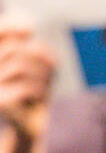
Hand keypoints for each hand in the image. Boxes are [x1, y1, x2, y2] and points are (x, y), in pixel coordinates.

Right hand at [0, 15, 54, 142]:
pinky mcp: (0, 103)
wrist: (26, 125)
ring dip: (42, 72)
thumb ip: (24, 43)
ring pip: (20, 66)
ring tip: (48, 83)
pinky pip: (24, 87)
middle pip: (13, 49)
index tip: (31, 29)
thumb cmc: (28, 88)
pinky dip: (40, 89)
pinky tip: (43, 96)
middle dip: (38, 56)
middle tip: (53, 68)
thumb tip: (28, 28)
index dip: (9, 27)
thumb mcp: (28, 64)